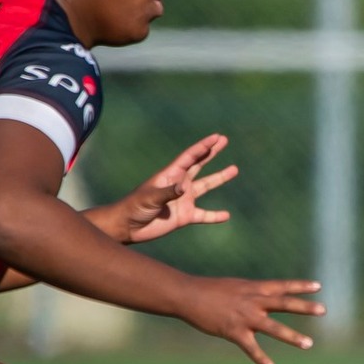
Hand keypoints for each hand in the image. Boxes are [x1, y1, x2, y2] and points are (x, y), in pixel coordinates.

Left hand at [115, 134, 239, 243]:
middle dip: (211, 153)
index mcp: (170, 175)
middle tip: (224, 140)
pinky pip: (204, 215)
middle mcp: (179, 184)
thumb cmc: (135, 207)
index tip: (217, 137)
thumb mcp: (150, 197)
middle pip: (199, 165)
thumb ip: (168, 192)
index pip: (190, 157)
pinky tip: (226, 215)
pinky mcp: (185, 216)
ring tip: (234, 169)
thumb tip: (185, 187)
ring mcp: (183, 200)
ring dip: (219, 178)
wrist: (128, 226)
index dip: (203, 147)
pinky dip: (215, 216)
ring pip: (206, 186)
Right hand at [177, 277, 323, 363]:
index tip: (318, 286)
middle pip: (284, 303)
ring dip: (292, 337)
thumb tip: (263, 297)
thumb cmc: (210, 290)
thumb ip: (252, 294)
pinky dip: (261, 358)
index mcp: (254, 289)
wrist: (188, 295)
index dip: (300, 286)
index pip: (282, 286)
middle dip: (304, 307)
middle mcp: (253, 301)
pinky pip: (251, 347)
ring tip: (309, 344)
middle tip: (323, 310)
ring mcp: (245, 317)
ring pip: (273, 328)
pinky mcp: (233, 331)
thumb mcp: (236, 287)